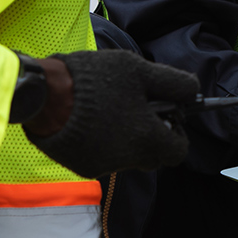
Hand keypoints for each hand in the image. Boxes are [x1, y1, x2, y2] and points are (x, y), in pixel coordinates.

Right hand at [24, 50, 204, 176]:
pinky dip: (103, 144)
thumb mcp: (140, 70)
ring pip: (128, 158)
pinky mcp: (82, 166)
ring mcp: (104, 166)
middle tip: (138, 110)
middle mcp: (128, 160)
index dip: (177, 133)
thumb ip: (174, 83)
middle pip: (153, 157)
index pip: (178, 151)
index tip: (168, 116)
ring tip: (110, 110)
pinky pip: (104, 159)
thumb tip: (193, 93)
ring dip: (127, 139)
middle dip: (153, 136)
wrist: (44, 95)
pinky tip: (91, 121)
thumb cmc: (95, 80)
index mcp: (147, 138)